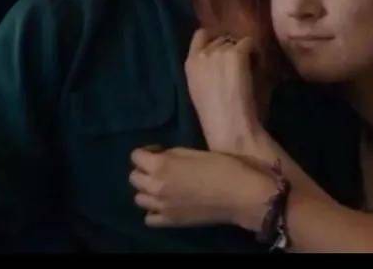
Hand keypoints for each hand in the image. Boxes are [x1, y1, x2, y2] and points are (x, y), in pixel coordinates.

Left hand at [129, 146, 275, 230]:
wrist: (239, 195)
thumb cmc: (222, 167)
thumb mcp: (195, 152)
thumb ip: (173, 155)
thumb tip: (162, 157)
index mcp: (161, 165)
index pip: (135, 156)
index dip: (147, 151)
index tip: (160, 151)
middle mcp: (155, 186)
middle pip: (134, 177)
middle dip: (144, 169)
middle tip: (161, 168)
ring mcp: (161, 206)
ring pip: (139, 198)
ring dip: (147, 190)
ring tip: (163, 186)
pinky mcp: (170, 221)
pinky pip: (149, 218)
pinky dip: (153, 211)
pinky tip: (165, 204)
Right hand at [184, 28, 263, 152]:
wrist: (229, 125)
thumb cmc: (215, 116)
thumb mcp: (198, 88)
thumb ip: (203, 69)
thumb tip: (216, 58)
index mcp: (190, 64)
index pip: (200, 35)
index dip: (214, 39)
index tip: (223, 51)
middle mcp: (203, 53)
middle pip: (222, 39)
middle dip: (231, 49)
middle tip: (238, 67)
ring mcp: (219, 51)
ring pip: (236, 42)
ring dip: (243, 51)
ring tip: (247, 70)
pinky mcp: (237, 53)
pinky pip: (249, 42)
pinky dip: (255, 52)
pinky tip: (256, 68)